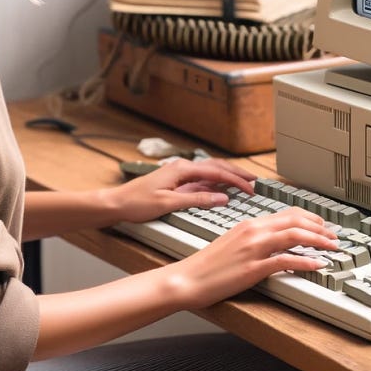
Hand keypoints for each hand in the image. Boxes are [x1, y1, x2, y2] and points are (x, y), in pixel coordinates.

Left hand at [107, 158, 256, 223]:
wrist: (116, 203)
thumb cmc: (137, 203)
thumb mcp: (169, 204)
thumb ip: (197, 199)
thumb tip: (221, 197)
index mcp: (182, 169)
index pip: (216, 172)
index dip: (236, 180)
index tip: (250, 188)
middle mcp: (181, 167)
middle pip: (216, 166)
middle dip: (236, 173)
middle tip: (254, 181)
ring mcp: (178, 173)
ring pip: (209, 171)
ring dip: (227, 175)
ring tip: (243, 182)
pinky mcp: (175, 181)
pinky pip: (201, 178)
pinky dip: (215, 182)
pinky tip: (221, 189)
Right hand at [168, 208, 339, 309]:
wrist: (187, 278)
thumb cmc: (207, 265)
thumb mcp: (232, 243)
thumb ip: (253, 238)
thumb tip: (273, 241)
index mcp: (249, 224)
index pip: (287, 214)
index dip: (309, 218)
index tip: (322, 226)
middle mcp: (253, 232)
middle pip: (295, 222)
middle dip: (320, 228)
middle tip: (334, 237)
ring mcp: (253, 249)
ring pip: (294, 236)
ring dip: (318, 241)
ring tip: (332, 247)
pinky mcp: (253, 268)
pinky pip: (285, 261)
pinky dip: (306, 262)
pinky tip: (317, 265)